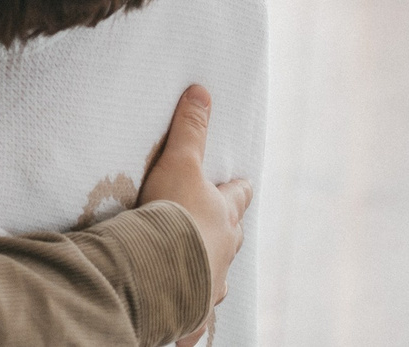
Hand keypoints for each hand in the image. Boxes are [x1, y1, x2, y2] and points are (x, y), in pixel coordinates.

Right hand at [137, 86, 251, 344]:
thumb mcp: (180, 162)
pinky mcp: (191, 307)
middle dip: (228, 230)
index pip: (237, 197)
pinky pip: (191, 311)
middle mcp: (223, 250)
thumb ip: (190, 129)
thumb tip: (202, 91)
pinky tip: (183, 317)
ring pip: (216, 272)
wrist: (164, 268)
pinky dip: (187, 308)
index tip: (244, 184)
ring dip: (209, 267)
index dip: (239, 189)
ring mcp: (210, 281)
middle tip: (224, 226)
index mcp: (222, 215)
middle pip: (232, 237)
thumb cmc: (175, 214)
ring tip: (200, 267)